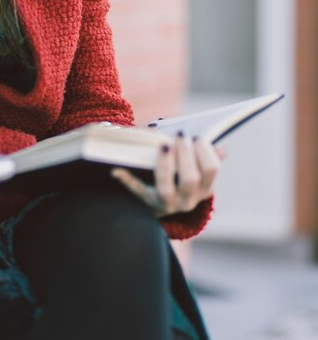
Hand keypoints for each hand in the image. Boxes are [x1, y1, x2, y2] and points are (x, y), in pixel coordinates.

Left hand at [111, 134, 225, 216]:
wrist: (160, 205)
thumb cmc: (181, 177)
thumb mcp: (197, 172)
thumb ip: (206, 160)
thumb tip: (222, 151)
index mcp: (203, 190)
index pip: (210, 170)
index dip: (205, 152)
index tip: (197, 136)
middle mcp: (188, 201)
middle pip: (190, 179)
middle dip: (185, 154)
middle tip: (180, 134)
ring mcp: (167, 204)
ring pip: (166, 188)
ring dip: (164, 164)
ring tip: (163, 145)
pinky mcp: (147, 202)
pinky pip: (137, 191)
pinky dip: (127, 179)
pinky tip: (117, 170)